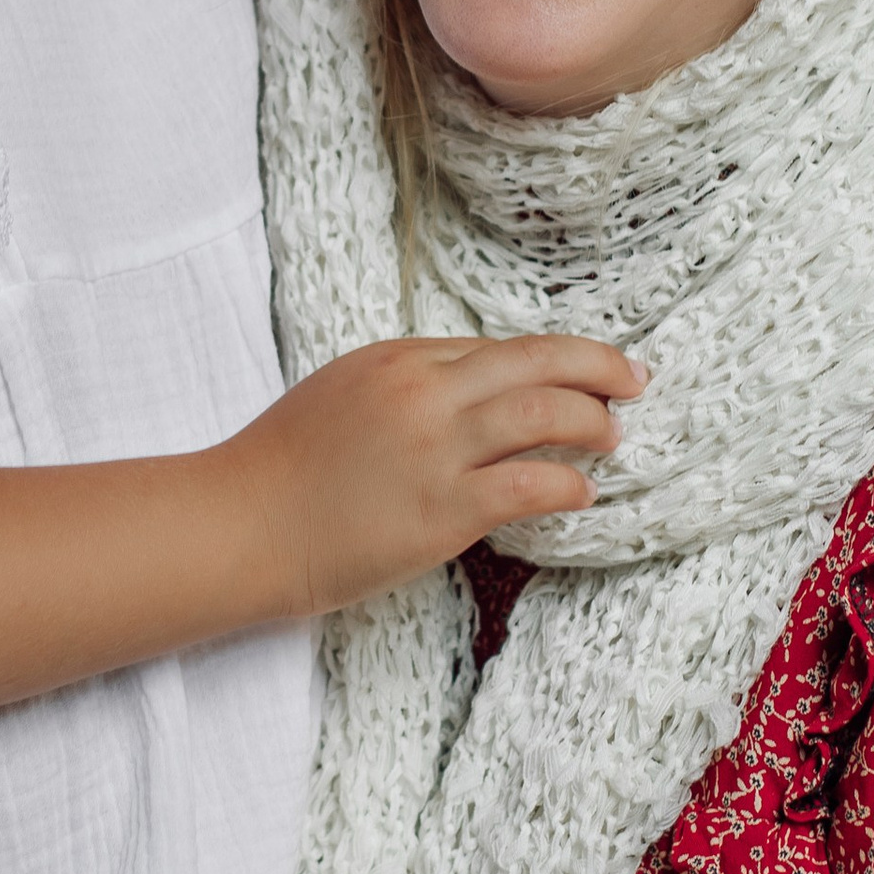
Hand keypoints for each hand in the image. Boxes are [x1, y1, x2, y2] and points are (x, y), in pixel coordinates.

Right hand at [224, 332, 645, 617]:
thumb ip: (405, 386)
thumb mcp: (342, 394)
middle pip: (538, 360)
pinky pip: (531, 486)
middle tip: (634, 381)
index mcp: (399, 358)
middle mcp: (423, 391)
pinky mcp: (442, 509)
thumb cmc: (280, 470)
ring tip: (613, 437)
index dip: (552, 357)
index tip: (585, 369)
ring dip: (593, 422)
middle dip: (599, 367)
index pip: (499, 348)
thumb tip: (469, 395)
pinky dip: (569, 484)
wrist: (240, 525)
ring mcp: (435, 449)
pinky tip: (582, 492)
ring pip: (545, 414)